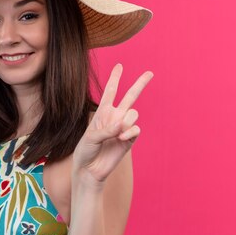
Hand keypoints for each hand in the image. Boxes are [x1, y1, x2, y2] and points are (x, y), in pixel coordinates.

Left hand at [72, 64, 152, 184]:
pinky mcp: (129, 139)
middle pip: (130, 96)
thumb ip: (107, 130)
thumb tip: (123, 125)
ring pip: (134, 114)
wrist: (90, 169)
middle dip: (140, 84)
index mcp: (102, 112)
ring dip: (127, 121)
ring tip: (118, 133)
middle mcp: (115, 117)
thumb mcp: (91, 137)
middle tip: (150, 73)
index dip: (115, 78)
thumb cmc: (86, 151)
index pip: (110, 91)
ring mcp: (123, 128)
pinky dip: (130, 132)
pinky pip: (136, 129)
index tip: (119, 65)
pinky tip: (122, 138)